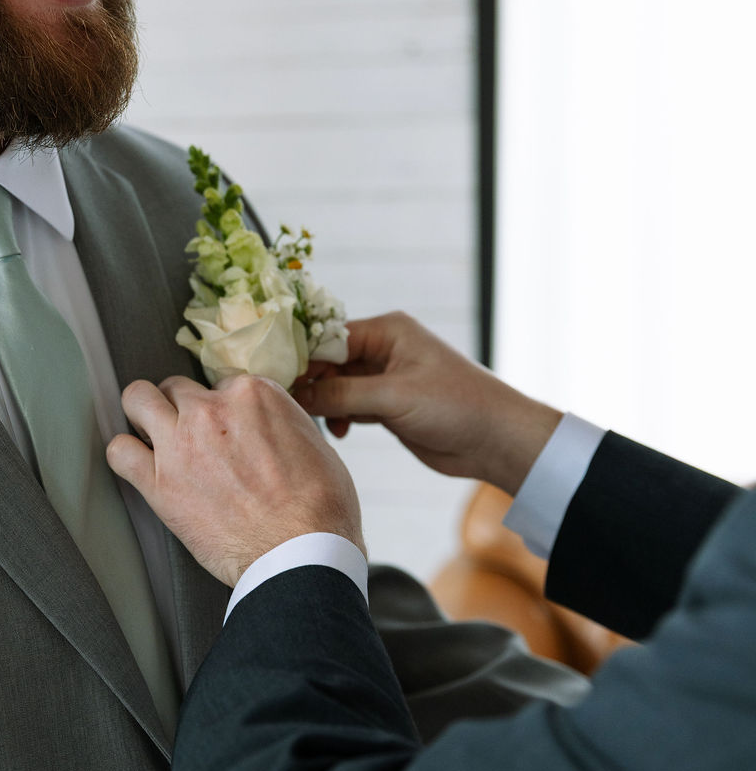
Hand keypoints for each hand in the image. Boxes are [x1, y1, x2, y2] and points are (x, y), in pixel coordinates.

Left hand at [106, 374, 365, 587]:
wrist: (302, 553)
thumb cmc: (320, 509)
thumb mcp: (314, 444)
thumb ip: (281, 425)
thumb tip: (268, 430)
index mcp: (254, 395)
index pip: (222, 385)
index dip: (223, 410)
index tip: (227, 431)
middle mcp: (213, 410)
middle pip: (178, 388)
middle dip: (183, 410)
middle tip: (192, 438)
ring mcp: (181, 443)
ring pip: (137, 399)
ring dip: (143, 415)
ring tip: (152, 435)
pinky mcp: (158, 482)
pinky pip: (118, 451)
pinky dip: (124, 456)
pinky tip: (136, 466)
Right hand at [294, 312, 560, 496]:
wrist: (495, 440)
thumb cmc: (455, 406)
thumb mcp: (394, 397)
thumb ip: (343, 394)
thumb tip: (296, 394)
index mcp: (387, 331)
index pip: (328, 337)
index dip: (302, 358)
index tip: (275, 378)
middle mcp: (383, 349)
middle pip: (328, 361)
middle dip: (310, 383)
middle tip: (289, 406)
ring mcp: (384, 378)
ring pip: (336, 386)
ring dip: (325, 404)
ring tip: (318, 422)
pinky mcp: (387, 405)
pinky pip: (349, 405)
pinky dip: (339, 417)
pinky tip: (339, 432)